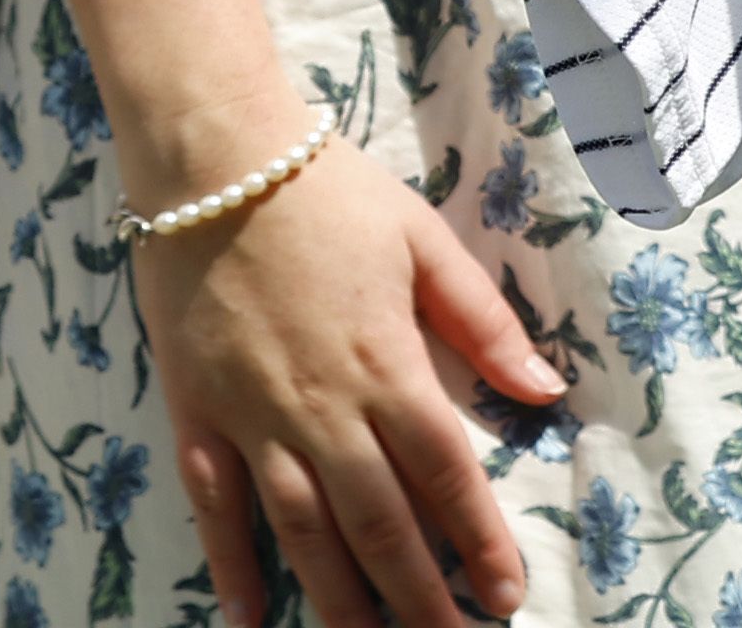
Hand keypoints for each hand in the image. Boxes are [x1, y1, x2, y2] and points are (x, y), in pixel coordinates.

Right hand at [149, 137, 573, 626]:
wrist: (214, 159)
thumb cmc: (329, 193)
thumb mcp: (424, 241)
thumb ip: (484, 322)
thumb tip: (545, 390)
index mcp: (388, 364)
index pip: (444, 474)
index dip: (477, 541)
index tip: (505, 596)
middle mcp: (324, 407)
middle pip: (379, 523)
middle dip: (418, 597)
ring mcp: (254, 417)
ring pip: (303, 531)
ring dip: (339, 600)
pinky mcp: (196, 413)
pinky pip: (214, 505)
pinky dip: (231, 564)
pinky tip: (249, 617)